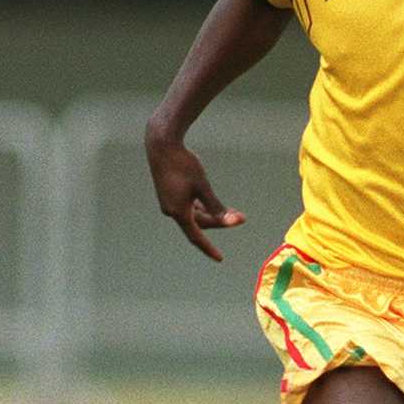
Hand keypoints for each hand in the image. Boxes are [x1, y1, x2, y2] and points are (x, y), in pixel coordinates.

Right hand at [145, 135, 243, 261]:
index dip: (209, 249)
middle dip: (220, 222)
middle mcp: (171, 210)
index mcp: (178, 212)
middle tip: (240, 217)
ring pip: (194, 215)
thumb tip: (228, 221)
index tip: (220, 259)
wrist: (162, 145)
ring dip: (213, 214)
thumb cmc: (183, 164)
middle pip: (200, 224)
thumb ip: (215, 206)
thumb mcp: (203, 186)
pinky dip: (202, 207)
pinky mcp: (169, 193)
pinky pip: (188, 207)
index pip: (196, 237)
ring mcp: (169, 202)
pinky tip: (213, 204)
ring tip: (233, 211)